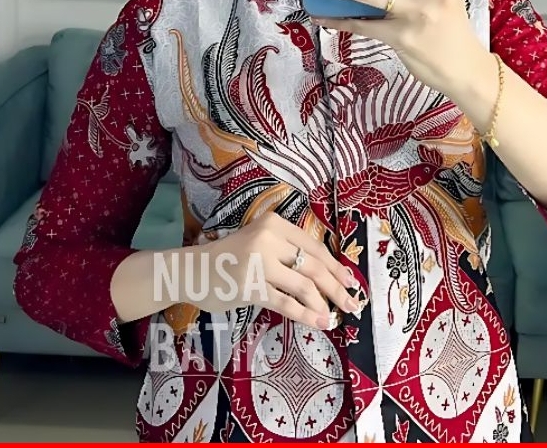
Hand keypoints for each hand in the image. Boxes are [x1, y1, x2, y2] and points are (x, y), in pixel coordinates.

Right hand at [188, 213, 359, 329]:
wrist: (193, 270)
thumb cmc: (230, 258)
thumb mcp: (261, 242)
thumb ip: (286, 252)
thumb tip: (326, 275)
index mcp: (275, 224)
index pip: (314, 247)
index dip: (336, 266)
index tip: (350, 281)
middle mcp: (268, 238)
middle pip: (313, 266)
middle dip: (336, 287)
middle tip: (353, 303)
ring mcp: (259, 263)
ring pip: (303, 285)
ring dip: (324, 304)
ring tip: (335, 316)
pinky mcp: (251, 287)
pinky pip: (286, 303)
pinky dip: (306, 315)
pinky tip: (318, 322)